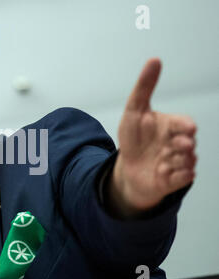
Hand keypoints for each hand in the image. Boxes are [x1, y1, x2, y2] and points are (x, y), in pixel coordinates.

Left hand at [110, 58, 196, 214]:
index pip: (184, 123)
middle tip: (176, 145)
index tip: (187, 129)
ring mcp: (179, 162)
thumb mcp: (133, 111)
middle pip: (189, 143)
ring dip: (176, 161)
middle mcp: (178, 143)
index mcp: (171, 126)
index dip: (185, 126)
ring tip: (161, 162)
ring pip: (188, 161)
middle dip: (184, 145)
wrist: (129, 168)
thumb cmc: (134, 138)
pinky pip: (184, 178)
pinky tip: (163, 174)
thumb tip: (154, 59)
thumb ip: (144, 87)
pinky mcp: (176, 179)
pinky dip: (176, 177)